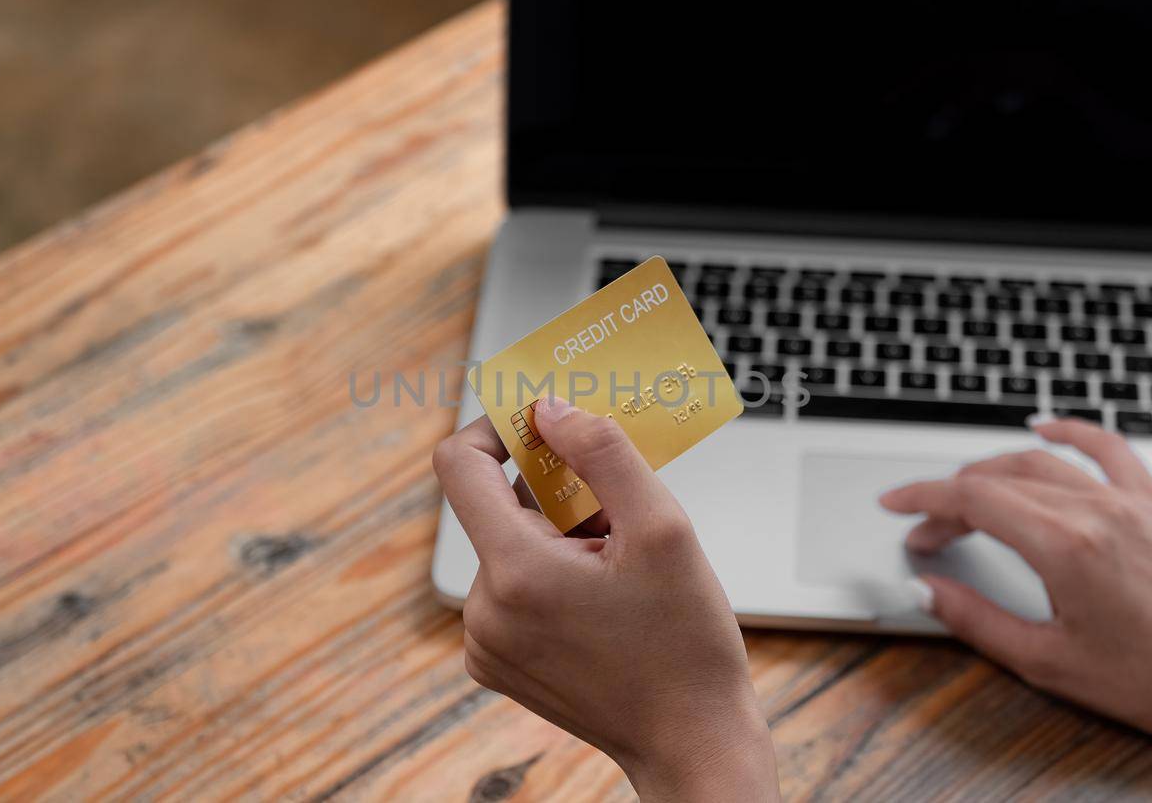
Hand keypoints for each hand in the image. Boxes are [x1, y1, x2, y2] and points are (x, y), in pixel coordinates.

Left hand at [433, 396, 779, 801]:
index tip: (544, 421)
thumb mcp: (663, 528)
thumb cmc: (686, 643)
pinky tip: (605, 600)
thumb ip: (602, 452)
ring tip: (623, 568)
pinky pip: (512, 590)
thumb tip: (551, 408)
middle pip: (499, 508)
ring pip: (510, 548)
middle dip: (558, 494)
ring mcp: (484, 642)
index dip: (498, 428)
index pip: (459, 465)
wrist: (693, 742)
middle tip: (621, 510)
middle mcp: (482, 609)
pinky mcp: (495, 664)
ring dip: (562, 537)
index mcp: (515, 572)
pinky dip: (553, 576)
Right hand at [880, 418, 1151, 777]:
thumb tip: (927, 590)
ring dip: (993, 472)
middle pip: (1000, 481)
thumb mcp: (1048, 661)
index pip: (973, 500)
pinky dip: (1072, 434)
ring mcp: (1132, 501)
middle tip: (928, 530)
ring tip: (966, 494)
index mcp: (1066, 547)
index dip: (925, 500)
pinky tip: (1045, 429)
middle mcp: (1099, 512)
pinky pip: (1109, 450)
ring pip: (1044, 463)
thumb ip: (977, 619)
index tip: (898, 509)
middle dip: (952, 499)